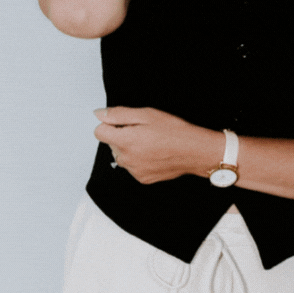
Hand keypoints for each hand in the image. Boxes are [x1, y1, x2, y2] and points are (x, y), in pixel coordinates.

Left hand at [95, 106, 216, 184]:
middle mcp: (127, 159)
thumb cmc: (174, 131)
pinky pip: (132, 166)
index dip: (110, 124)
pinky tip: (153, 153)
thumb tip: (99, 114)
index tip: (124, 122)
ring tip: (150, 142)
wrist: (194, 151)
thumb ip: (118, 114)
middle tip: (143, 130)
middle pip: (111, 144)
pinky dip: (138, 159)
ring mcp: (134, 171)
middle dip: (121, 135)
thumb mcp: (146, 114)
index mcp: (125, 141)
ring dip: (129, 148)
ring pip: (121, 156)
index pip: (99, 132)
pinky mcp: (142, 178)